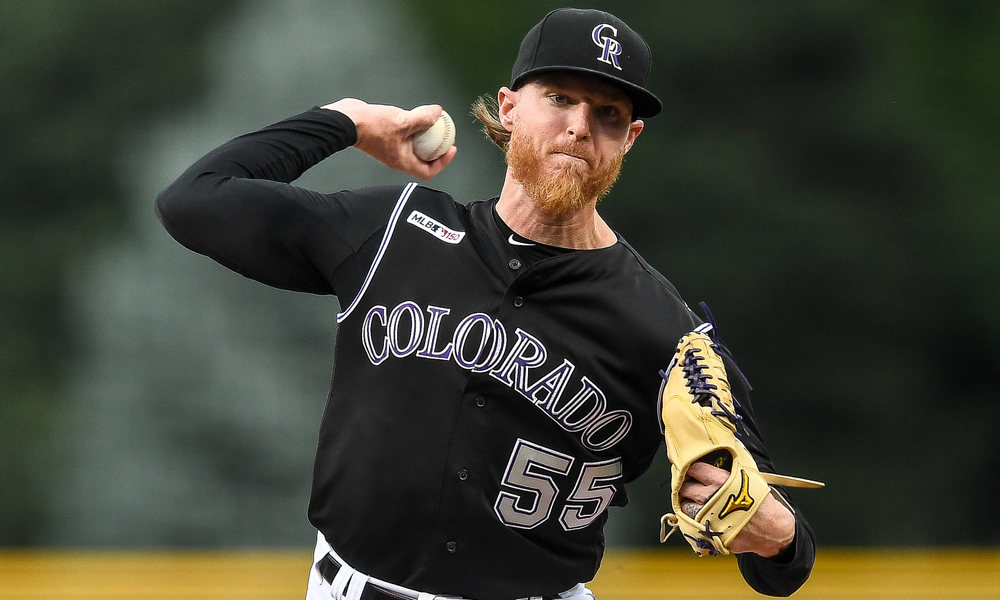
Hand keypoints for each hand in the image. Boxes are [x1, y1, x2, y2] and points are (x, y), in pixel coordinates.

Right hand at [322, 98, 456, 179]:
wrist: (346, 120)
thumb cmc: (373, 126)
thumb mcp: (403, 121)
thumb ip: (423, 118)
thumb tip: (438, 112)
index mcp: (402, 161)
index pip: (428, 170)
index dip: (443, 162)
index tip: (452, 148)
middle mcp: (397, 158)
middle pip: (423, 158)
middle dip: (436, 148)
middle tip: (446, 134)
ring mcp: (391, 148)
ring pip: (413, 145)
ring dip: (425, 136)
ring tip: (434, 122)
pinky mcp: (385, 137)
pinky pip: (405, 134)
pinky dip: (413, 128)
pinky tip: (417, 114)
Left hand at [680, 462, 795, 556]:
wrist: (774, 530)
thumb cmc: (762, 502)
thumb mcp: (748, 477)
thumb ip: (729, 466)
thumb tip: (718, 453)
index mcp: (720, 481)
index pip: (694, 469)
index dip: (690, 468)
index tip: (689, 468)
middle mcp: (711, 498)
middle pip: (685, 488)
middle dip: (687, 486)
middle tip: (691, 485)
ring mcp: (708, 517)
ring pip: (685, 508)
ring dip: (688, 503)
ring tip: (696, 502)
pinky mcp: (709, 533)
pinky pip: (692, 525)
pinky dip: (693, 520)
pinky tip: (701, 516)